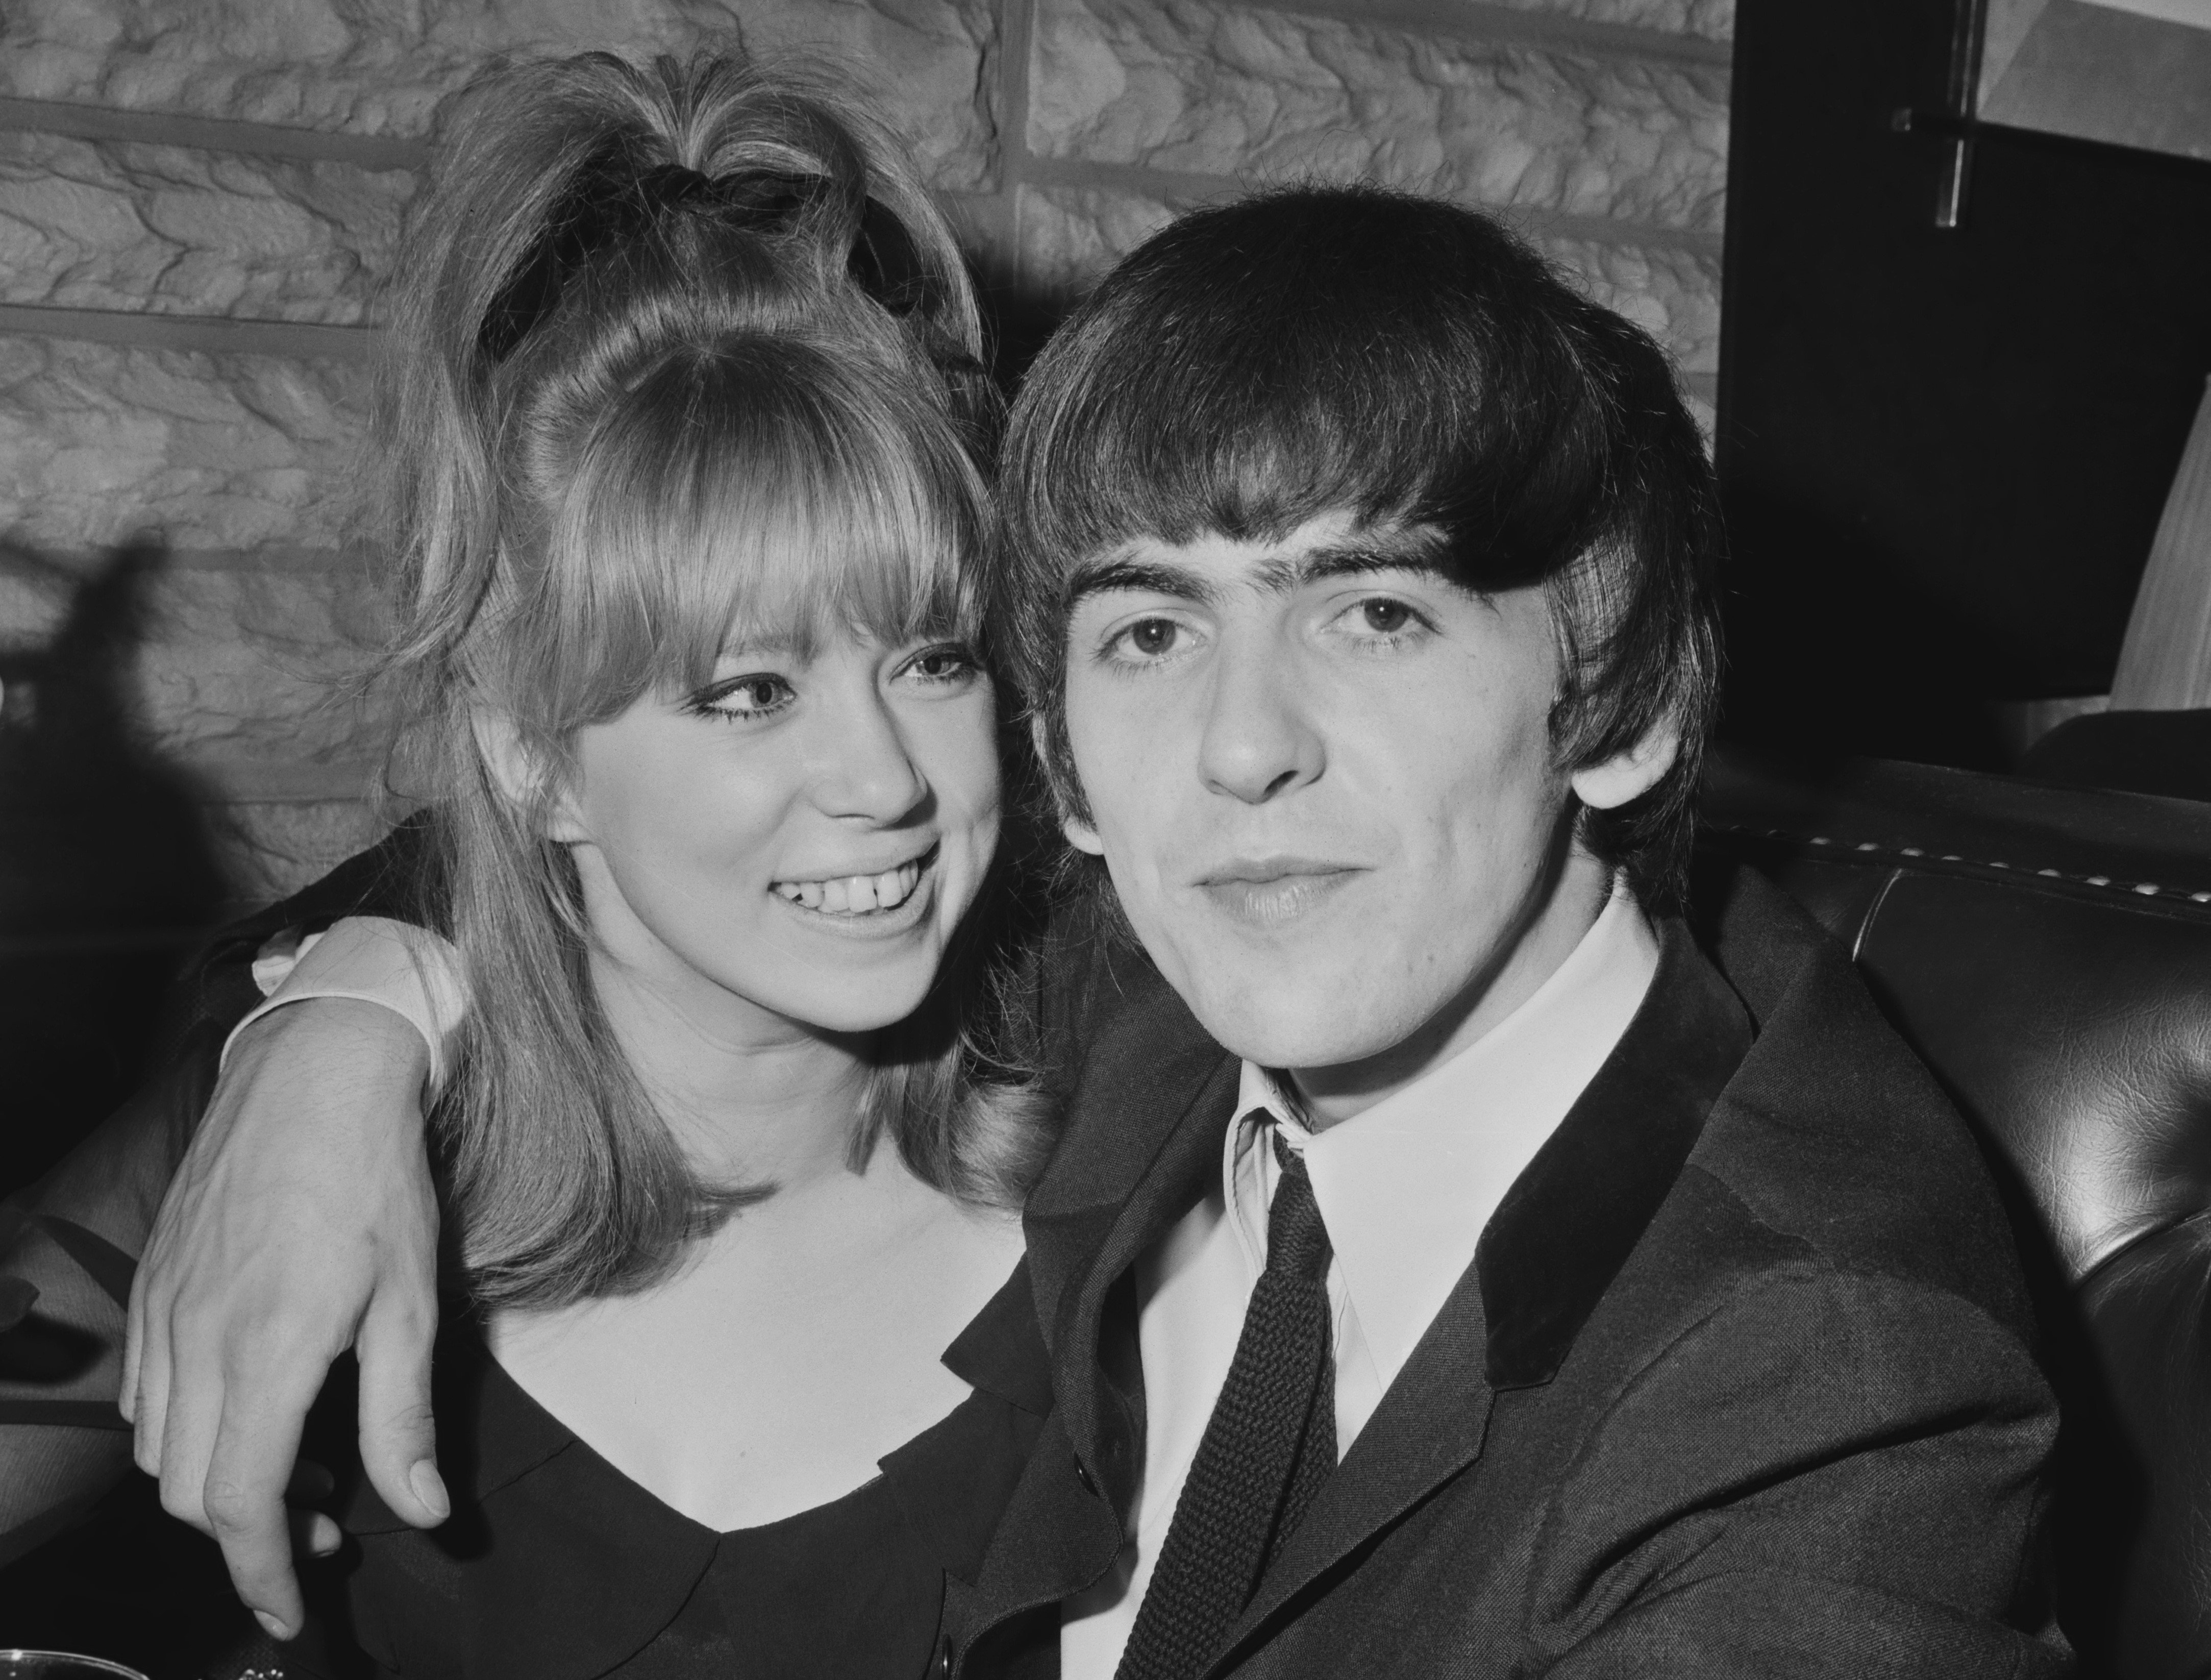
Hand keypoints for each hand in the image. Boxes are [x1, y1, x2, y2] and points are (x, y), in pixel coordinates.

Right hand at [124, 999, 446, 1639]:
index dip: (263, 1574)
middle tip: (323, 1528)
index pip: (241, 1506)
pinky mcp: (153, 1286)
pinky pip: (146, 1392)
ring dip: (220, 1482)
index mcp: (265, 1356)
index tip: (290, 1610)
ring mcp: (163, 1314)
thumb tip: (423, 1510)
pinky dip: (190, 1429)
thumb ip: (402, 1417)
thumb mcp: (412, 1304)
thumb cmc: (374, 1183)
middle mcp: (195, 1344)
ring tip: (301, 1464)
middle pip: (192, 1492)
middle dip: (251, 1537)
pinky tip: (251, 1405)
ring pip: (161, 1448)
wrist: (315, 1080)